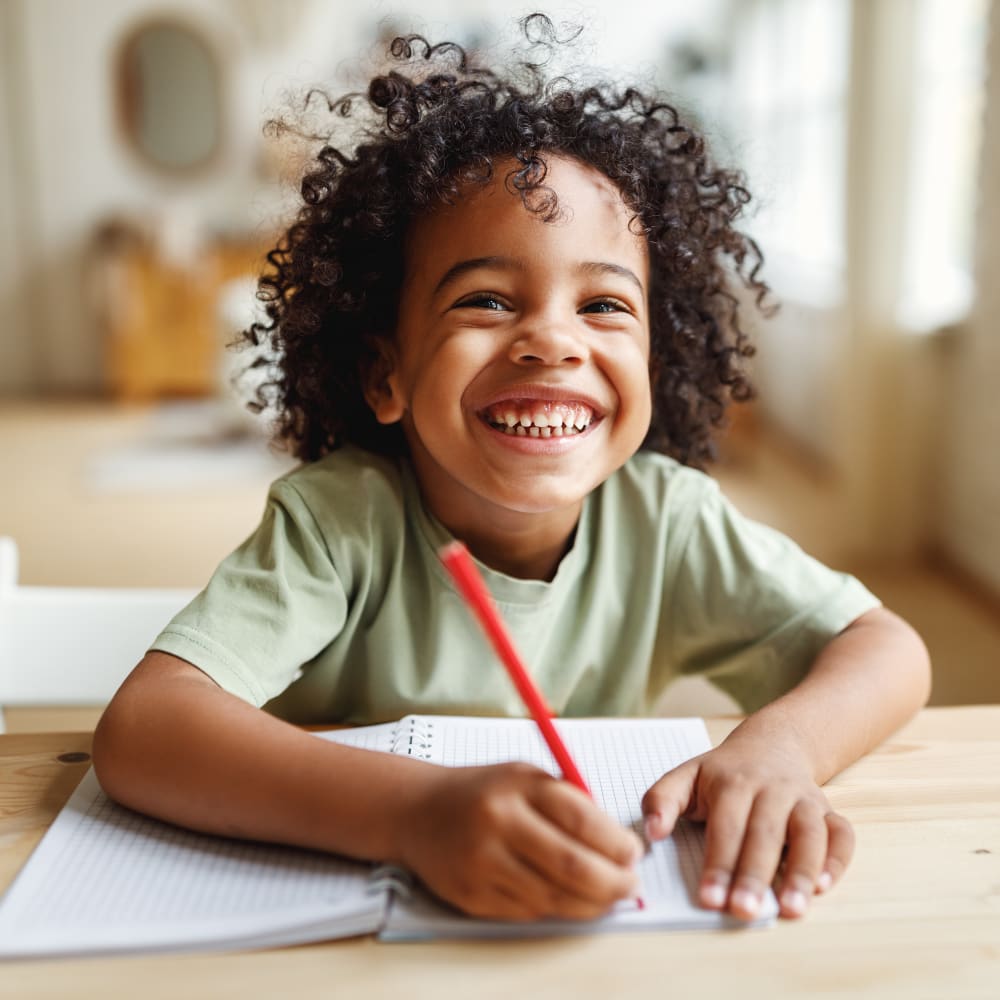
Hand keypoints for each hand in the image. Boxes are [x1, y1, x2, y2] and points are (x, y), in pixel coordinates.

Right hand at [397, 762, 642, 920]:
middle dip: (613, 881)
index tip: (634, 852)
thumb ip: (569, 801)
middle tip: (630, 885)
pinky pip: (528, 912)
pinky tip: (571, 900)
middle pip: (572, 865)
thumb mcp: (525, 777)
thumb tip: (618, 842)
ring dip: (591, 903)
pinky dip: (557, 909)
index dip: (616, 842)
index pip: (581, 819)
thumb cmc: (484, 792)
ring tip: (609, 895)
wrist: (418, 811)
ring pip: (553, 897)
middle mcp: (498, 824)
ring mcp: (482, 863)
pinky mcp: (471, 896)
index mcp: (516, 787)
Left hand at [641, 737, 853, 920]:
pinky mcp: (827, 811)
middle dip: (754, 874)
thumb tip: (651, 833)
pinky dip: (837, 860)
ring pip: (808, 834)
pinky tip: (823, 886)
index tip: (709, 898)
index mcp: (733, 782)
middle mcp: (772, 789)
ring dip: (801, 872)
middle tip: (744, 910)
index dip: (718, 864)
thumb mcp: (686, 775)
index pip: (725, 827)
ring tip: (790, 909)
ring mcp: (803, 800)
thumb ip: (662, 800)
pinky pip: (841, 834)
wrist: (772, 745)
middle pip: (765, 833)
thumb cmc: (723, 772)